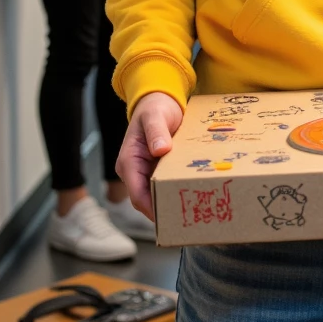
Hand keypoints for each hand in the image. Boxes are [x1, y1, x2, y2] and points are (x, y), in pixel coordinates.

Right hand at [117, 92, 183, 219]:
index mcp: (128, 161)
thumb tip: (160, 150)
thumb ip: (156, 131)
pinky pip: (165, 188)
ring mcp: (145, 173)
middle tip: (187, 220)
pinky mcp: (157, 171)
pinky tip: (194, 197)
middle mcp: (134, 171)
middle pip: (146, 200)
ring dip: (171, 204)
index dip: (151, 208)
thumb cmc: (155, 107)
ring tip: (194, 213)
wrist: (159, 101)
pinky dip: (176, 193)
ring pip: (156, 196)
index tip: (169, 217)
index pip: (136, 193)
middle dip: (164, 211)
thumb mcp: (156, 116)